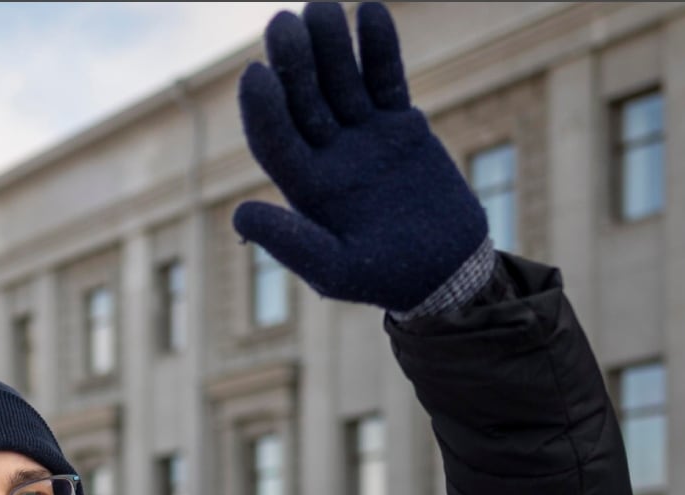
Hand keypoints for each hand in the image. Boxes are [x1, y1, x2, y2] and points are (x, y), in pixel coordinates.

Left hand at [233, 2, 486, 310]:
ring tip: (322, 8)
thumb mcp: (337, 270)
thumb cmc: (386, 277)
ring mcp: (362, 134)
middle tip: (283, 24)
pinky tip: (371, 12)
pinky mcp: (398, 124)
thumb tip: (239, 214)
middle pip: (302, 98)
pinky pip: (386, 78)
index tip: (255, 74)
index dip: (262, 108)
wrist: (445, 270)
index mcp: (304, 186)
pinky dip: (380, 47)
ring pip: (340, 79)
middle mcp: (327, 153)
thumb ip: (292, 244)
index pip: (274, 138)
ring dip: (330, 44)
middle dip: (292, 62)